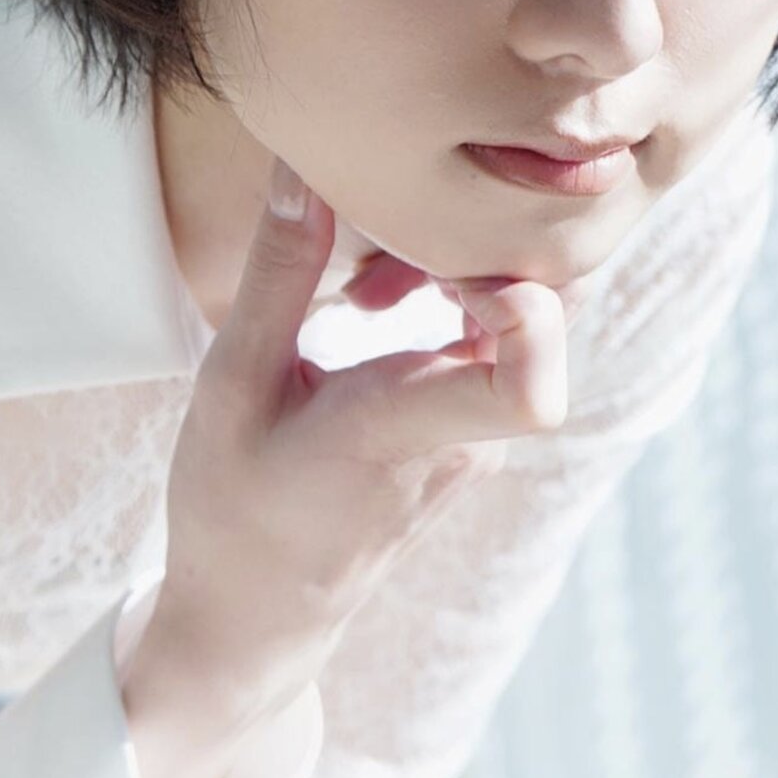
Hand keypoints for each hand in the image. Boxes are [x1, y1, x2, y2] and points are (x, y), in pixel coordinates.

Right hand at [147, 157, 578, 721]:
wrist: (258, 611)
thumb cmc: (233, 505)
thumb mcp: (231, 385)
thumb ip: (278, 275)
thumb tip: (304, 167)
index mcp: (403, 428)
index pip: (531, 389)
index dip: (525, 311)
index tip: (451, 267)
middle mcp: (465, 434)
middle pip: (545, 311)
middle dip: (478, 245)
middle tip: (385, 234)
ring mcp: (477, 433)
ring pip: (519, 316)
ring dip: (452, 267)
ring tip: (361, 276)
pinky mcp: (470, 428)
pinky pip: (493, 341)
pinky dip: (444, 298)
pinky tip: (368, 303)